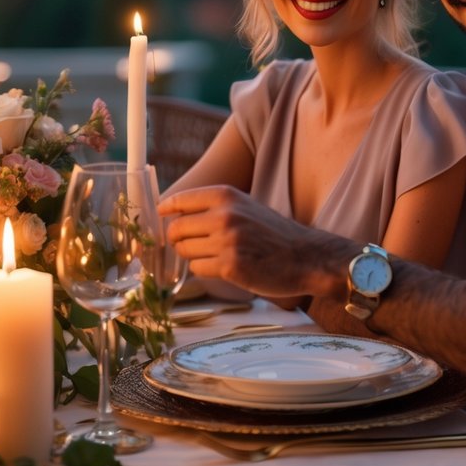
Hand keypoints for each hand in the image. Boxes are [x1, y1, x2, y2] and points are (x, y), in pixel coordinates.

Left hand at [158, 186, 350, 300]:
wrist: (306, 256)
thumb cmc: (273, 232)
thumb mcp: (244, 205)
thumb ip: (212, 207)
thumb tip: (170, 214)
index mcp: (226, 195)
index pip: (178, 201)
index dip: (165, 211)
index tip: (160, 217)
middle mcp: (224, 215)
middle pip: (176, 229)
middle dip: (178, 239)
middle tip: (189, 244)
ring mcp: (227, 242)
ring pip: (184, 251)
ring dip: (193, 255)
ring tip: (215, 254)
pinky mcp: (231, 267)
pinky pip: (198, 269)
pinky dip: (205, 270)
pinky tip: (225, 266)